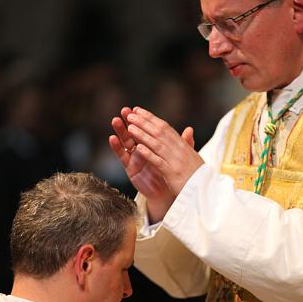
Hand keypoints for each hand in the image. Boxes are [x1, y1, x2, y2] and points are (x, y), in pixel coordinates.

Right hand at [109, 107, 194, 221]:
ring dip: (120, 131)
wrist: (167, 193)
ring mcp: (135, 157)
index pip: (146, 129)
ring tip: (116, 120)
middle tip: (124, 110)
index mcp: (153, 144)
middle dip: (128, 121)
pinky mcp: (130, 167)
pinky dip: (117, 147)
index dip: (142, 119)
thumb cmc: (171, 173)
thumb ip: (183, 144)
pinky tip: (112, 138)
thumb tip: (190, 130)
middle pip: (134, 132)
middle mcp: (142, 149)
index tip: (136, 108)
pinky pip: (122, 156)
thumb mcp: (178, 157)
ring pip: (126, 141)